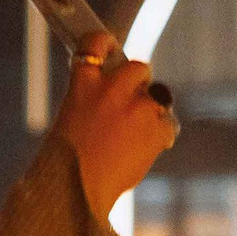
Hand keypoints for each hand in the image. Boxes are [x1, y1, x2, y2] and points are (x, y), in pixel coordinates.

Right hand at [54, 47, 177, 222]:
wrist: (78, 192)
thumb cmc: (68, 165)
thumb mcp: (72, 120)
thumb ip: (95, 101)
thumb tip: (122, 96)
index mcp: (83, 84)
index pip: (95, 43)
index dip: (105, 43)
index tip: (110, 46)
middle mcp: (112, 89)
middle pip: (138, 68)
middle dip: (139, 81)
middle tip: (133, 102)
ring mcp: (138, 107)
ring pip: (157, 99)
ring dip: (150, 114)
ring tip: (132, 141)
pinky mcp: (157, 127)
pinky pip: (168, 125)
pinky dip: (159, 137)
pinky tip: (142, 153)